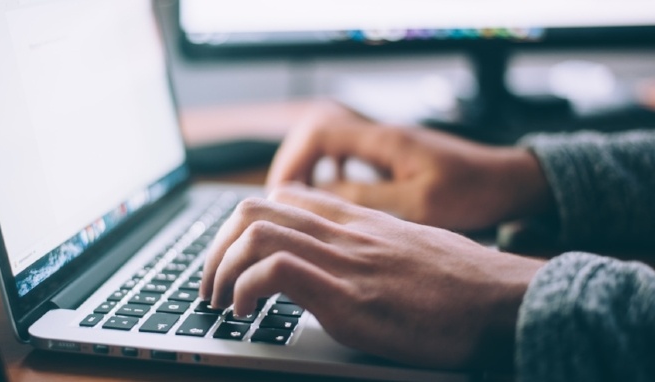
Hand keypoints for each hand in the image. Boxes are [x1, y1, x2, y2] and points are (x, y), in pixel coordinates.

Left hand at [200, 185, 545, 368]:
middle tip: (211, 283)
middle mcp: (345, 232)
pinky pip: (276, 271)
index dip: (244, 224)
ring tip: (220, 301)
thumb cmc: (464, 282)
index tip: (234, 257)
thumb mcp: (410, 249)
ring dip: (220, 268)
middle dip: (217, 247)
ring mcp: (345, 261)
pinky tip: (246, 313)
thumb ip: (371, 246)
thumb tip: (346, 263)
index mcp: (358, 220)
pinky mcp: (350, 297)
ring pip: (255, 232)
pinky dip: (245, 289)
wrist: (506, 300)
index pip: (283, 197)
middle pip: (255, 208)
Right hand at [267, 102, 553, 230]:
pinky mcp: (394, 157)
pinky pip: (349, 158)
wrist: (510, 182)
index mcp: (384, 140)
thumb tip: (317, 198)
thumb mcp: (418, 204)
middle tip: (283, 202)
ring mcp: (387, 145)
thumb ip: (366, 199)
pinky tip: (334, 199)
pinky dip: (332, 175)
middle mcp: (381, 135)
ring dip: (311, 171)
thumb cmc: (473, 192)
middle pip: (317, 135)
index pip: (318, 133)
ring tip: (300, 204)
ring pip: (331, 146)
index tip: (281, 194)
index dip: (292, 161)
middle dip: (294, 166)